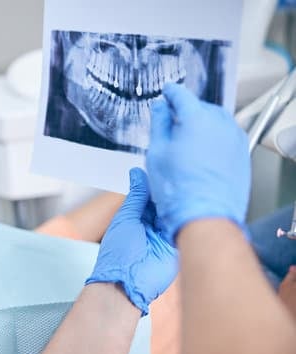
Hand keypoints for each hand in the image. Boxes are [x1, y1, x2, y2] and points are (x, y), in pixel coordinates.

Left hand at [86, 168, 177, 314]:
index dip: (157, 183)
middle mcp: (151, 224)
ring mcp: (165, 234)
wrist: (127, 282)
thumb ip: (136, 196)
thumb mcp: (126, 217)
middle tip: (181, 174)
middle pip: (164, 203)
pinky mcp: (176, 245)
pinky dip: (185, 217)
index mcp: (136, 216)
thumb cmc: (118, 252)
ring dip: (179, 203)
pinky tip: (192, 203)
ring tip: (188, 185)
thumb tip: (137, 172)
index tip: (167, 168)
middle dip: (170, 191)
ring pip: (174, 213)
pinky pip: (183, 227)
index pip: (150, 195)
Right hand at [146, 83, 250, 243]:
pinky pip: (225, 138)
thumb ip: (159, 124)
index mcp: (197, 118)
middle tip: (171, 123)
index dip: (171, 92)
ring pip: (215, 123)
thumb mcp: (157, 152)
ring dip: (201, 126)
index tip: (167, 91)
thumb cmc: (179, 190)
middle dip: (186, 112)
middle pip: (201, 108)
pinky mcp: (242, 155)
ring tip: (185, 143)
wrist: (205, 216)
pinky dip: (212, 140)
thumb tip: (160, 108)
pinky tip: (199, 157)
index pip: (182, 95)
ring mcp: (235, 139)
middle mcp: (221, 124)